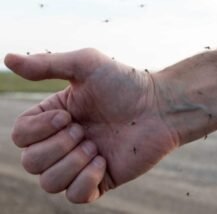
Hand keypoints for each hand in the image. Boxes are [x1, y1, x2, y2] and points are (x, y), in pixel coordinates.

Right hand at [5, 48, 179, 202]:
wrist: (160, 106)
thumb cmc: (125, 83)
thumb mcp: (85, 65)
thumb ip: (46, 64)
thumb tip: (7, 59)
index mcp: (55, 118)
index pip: (20, 136)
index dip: (38, 131)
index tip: (69, 116)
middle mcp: (64, 142)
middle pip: (30, 163)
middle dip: (58, 147)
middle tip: (85, 131)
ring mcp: (82, 163)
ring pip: (49, 183)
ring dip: (72, 163)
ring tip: (96, 146)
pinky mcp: (102, 180)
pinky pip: (76, 197)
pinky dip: (86, 181)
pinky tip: (104, 162)